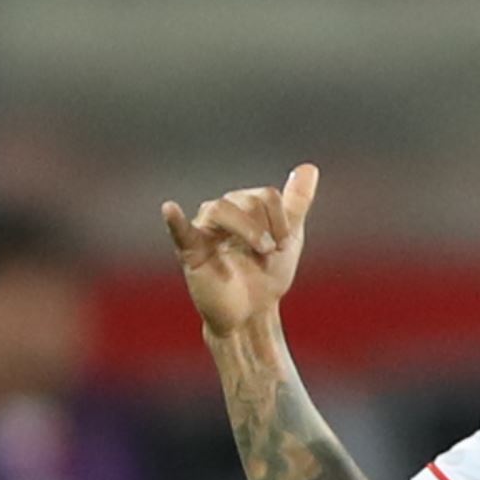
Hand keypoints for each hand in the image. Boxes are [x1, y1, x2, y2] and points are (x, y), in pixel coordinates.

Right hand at [162, 165, 318, 335]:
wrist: (254, 312)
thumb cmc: (268, 273)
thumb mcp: (289, 236)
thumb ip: (296, 201)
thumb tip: (309, 167)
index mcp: (244, 204)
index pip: (265, 195)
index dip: (281, 220)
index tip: (285, 244)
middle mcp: (221, 211)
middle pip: (246, 200)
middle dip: (266, 227)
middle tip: (271, 252)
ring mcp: (204, 229)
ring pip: (221, 208)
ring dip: (247, 229)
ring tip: (262, 251)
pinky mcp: (190, 251)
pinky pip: (179, 231)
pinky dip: (174, 220)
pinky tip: (170, 209)